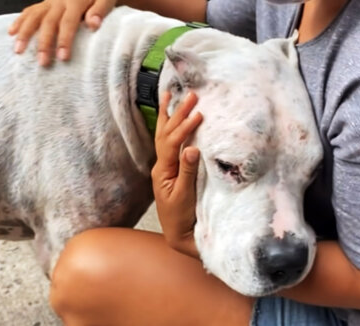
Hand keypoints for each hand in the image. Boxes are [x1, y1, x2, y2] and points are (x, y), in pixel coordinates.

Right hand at [8, 0, 116, 65]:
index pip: (68, 23)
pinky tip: (11, 33)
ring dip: (25, 33)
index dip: (65, 40)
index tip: (63, 58)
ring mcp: (49, 2)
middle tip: (42, 63)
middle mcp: (59, 1)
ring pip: (34, 16)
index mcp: (75, 2)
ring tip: (18, 50)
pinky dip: (20, 21)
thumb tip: (93, 24)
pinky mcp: (44, 4)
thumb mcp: (106, 0)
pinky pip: (30, 11)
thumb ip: (100, 11)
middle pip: (48, 23)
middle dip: (44, 43)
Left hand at [151, 92, 202, 257]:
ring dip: (168, 115)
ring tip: (169, 96)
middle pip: (167, 134)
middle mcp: (161, 166)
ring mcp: (164, 167)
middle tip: (191, 95)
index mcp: (163, 171)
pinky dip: (169, 128)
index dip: (185, 128)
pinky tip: (170, 119)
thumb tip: (191, 148)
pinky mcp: (170, 169)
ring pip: (163, 136)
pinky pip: (168, 142)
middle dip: (177, 113)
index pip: (173, 143)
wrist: (178, 234)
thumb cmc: (182, 218)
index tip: (198, 114)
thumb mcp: (186, 196)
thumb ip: (188, 172)